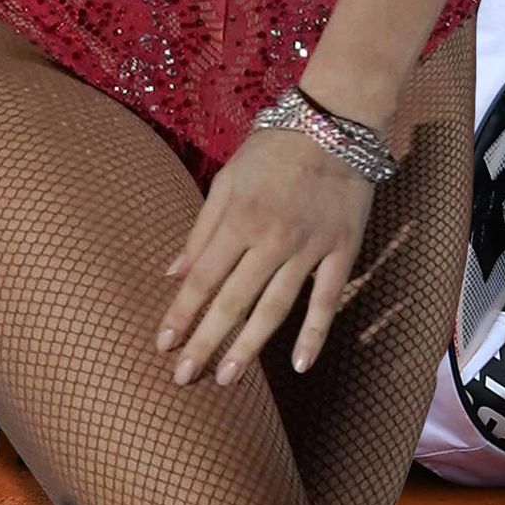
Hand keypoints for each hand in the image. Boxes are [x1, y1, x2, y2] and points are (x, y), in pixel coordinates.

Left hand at [156, 121, 377, 386]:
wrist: (334, 124)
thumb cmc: (273, 149)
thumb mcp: (227, 180)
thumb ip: (201, 230)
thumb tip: (172, 273)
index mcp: (239, 220)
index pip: (202, 279)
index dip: (180, 314)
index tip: (162, 345)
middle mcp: (271, 240)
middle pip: (233, 302)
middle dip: (205, 343)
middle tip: (183, 378)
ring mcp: (309, 250)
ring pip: (274, 309)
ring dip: (249, 348)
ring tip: (226, 380)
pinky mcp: (342, 253)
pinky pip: (326, 301)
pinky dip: (314, 334)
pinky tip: (299, 365)